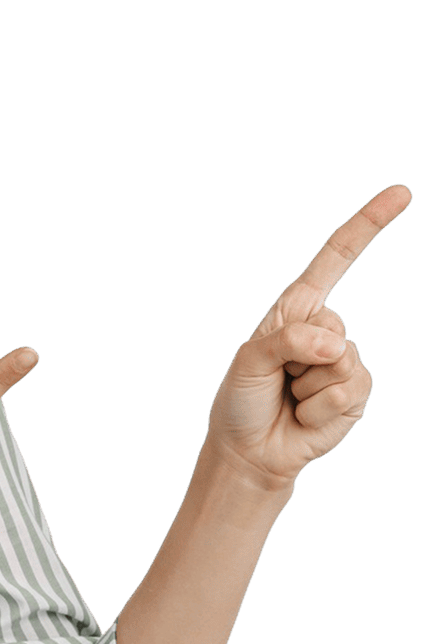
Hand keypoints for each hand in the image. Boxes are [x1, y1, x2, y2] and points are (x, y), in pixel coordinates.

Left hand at [206, 184, 411, 489]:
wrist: (250, 450)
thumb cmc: (242, 400)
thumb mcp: (248, 360)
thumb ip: (287, 341)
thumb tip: (335, 345)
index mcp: (295, 309)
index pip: (336, 259)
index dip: (368, 225)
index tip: (401, 193)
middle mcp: (323, 330)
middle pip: (331, 323)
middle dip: (296, 355)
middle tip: (277, 379)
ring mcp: (344, 362)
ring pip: (340, 360)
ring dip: (306, 387)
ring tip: (289, 397)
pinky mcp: (356, 393)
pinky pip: (347, 390)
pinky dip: (319, 408)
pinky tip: (304, 415)